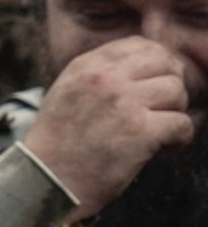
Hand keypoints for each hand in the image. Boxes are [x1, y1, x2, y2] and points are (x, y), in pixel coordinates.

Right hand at [23, 37, 196, 217]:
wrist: (44, 181)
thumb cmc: (58, 144)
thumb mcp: (67, 94)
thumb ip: (99, 75)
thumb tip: (147, 65)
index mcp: (85, 67)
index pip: (140, 45)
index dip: (159, 62)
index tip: (158, 82)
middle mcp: (105, 79)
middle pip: (166, 64)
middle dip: (170, 87)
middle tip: (161, 110)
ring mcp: (123, 103)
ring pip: (177, 92)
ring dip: (173, 113)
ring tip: (156, 131)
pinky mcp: (140, 132)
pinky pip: (182, 124)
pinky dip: (178, 138)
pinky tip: (162, 148)